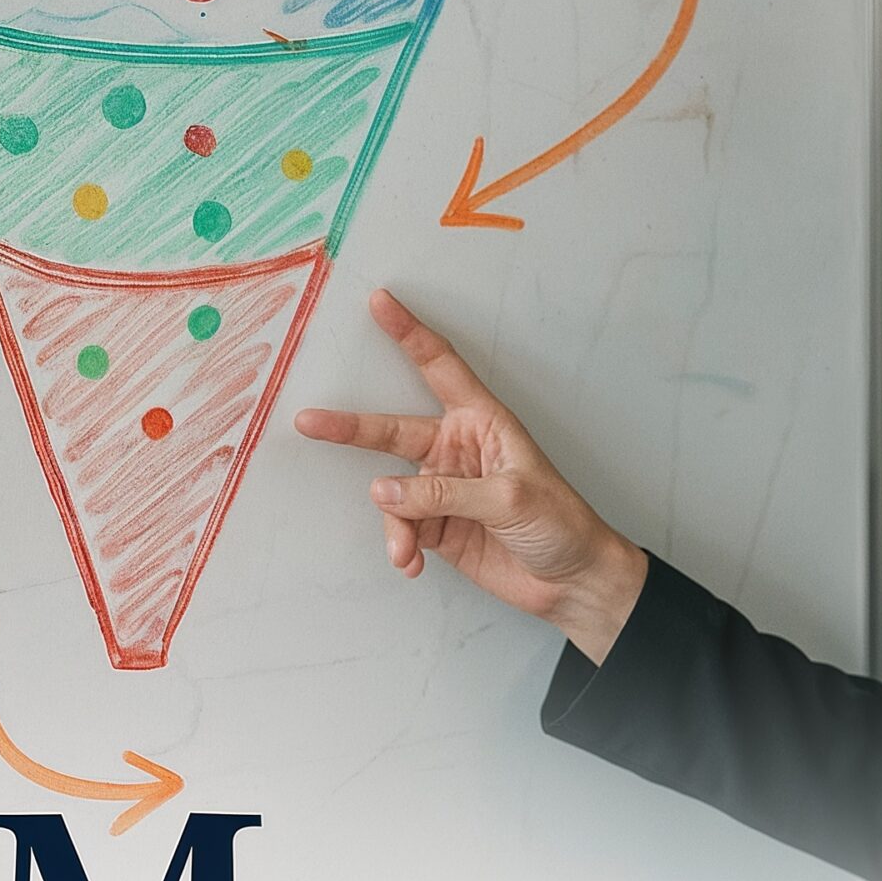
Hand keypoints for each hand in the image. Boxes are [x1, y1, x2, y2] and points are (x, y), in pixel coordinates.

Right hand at [293, 287, 637, 626]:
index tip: (380, 302)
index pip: (440, 367)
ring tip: (407, 549)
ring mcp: (443, 488)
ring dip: (395, 522)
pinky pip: (400, 528)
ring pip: (393, 494)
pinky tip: (412, 563)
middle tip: (310, 421)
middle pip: (393, 430)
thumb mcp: (509, 498)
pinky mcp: (435, 525)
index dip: (409, 333)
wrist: (571, 578)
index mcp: (483, 422)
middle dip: (350, 427)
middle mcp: (457, 449)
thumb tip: (383, 490)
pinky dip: (401, 546)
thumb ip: (443, 493)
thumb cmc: (560, 522)